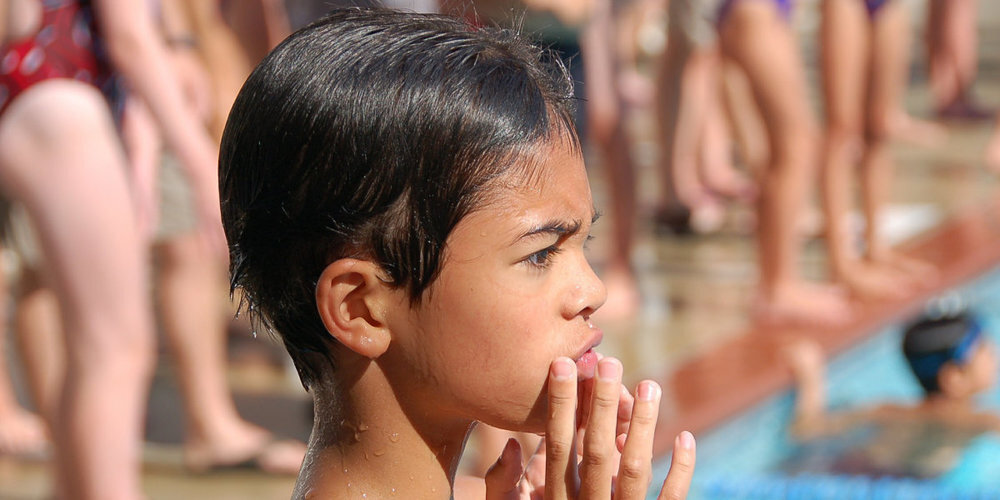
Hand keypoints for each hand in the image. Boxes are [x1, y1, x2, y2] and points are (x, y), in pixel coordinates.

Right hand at [484, 357, 695, 498]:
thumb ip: (503, 488)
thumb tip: (512, 446)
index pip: (558, 446)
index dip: (560, 405)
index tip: (564, 365)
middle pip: (597, 450)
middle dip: (602, 404)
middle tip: (611, 362)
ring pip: (635, 470)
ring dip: (644, 426)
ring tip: (650, 385)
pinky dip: (681, 471)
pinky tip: (686, 437)